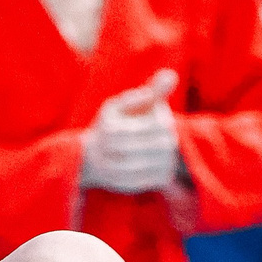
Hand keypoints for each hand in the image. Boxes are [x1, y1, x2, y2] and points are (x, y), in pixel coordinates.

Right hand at [82, 69, 181, 194]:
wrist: (89, 157)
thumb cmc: (115, 124)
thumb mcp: (126, 103)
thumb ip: (150, 91)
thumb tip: (172, 75)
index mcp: (111, 126)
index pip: (155, 126)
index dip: (165, 124)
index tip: (165, 122)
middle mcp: (109, 150)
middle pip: (159, 146)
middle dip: (168, 141)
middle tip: (168, 139)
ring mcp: (114, 170)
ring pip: (157, 165)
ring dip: (168, 157)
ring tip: (165, 151)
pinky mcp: (123, 185)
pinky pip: (154, 180)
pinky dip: (163, 171)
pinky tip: (161, 164)